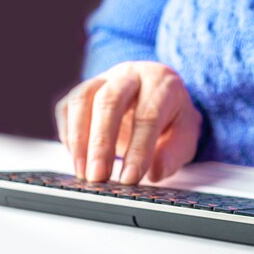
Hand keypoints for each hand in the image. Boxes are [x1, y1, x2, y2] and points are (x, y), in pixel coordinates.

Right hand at [55, 61, 202, 183]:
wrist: (161, 95)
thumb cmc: (173, 118)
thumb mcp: (186, 135)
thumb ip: (174, 153)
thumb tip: (155, 172)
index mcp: (162, 83)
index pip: (148, 115)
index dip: (138, 150)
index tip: (129, 179)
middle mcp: (130, 75)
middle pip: (109, 101)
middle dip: (101, 143)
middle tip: (98, 177)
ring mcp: (103, 78)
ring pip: (82, 100)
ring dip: (79, 140)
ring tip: (84, 173)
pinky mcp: (83, 90)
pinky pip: (67, 108)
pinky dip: (68, 135)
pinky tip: (77, 159)